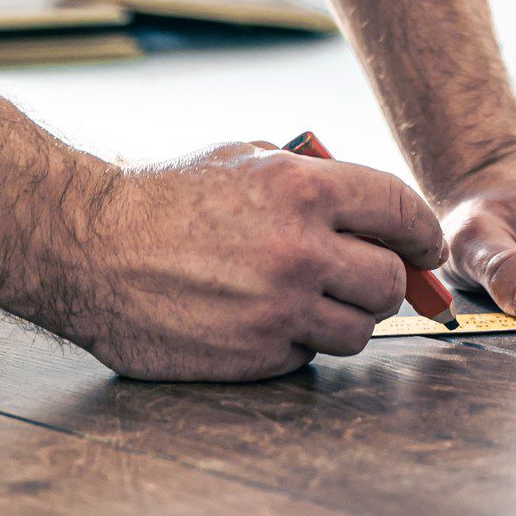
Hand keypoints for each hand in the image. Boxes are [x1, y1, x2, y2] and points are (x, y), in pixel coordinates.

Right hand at [70, 140, 444, 379]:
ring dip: (343, 317)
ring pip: (358, 330)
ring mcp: (279, 309)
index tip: (424, 246)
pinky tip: (261, 318)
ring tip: (307, 297)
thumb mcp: (245, 158)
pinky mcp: (255, 356)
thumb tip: (372, 213)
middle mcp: (300, 250)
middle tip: (364, 276)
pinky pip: (306, 356)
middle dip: (385, 280)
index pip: (401, 211)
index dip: (422, 232)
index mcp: (302, 189)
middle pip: (390, 282)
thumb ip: (311, 179)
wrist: (91, 248)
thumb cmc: (167, 197)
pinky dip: (296, 342)